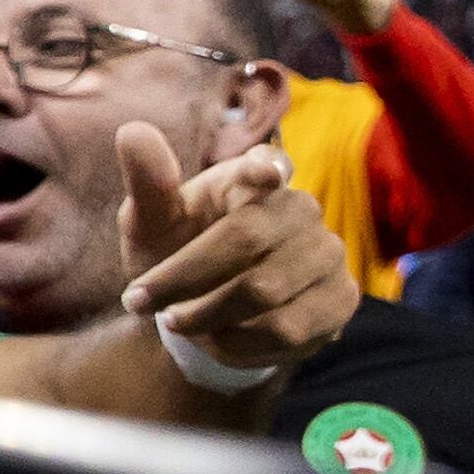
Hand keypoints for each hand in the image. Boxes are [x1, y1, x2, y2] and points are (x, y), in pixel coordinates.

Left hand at [113, 124, 358, 368]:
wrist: (202, 312)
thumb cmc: (174, 253)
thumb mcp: (149, 224)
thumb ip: (147, 186)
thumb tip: (133, 131)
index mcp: (251, 177)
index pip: (267, 164)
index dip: (265, 168)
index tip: (265, 174)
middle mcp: (299, 208)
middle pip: (245, 239)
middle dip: (183, 277)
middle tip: (139, 302)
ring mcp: (327, 253)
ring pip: (265, 291)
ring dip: (206, 315)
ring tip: (176, 322)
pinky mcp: (340, 298)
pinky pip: (289, 330)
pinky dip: (239, 342)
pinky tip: (217, 338)